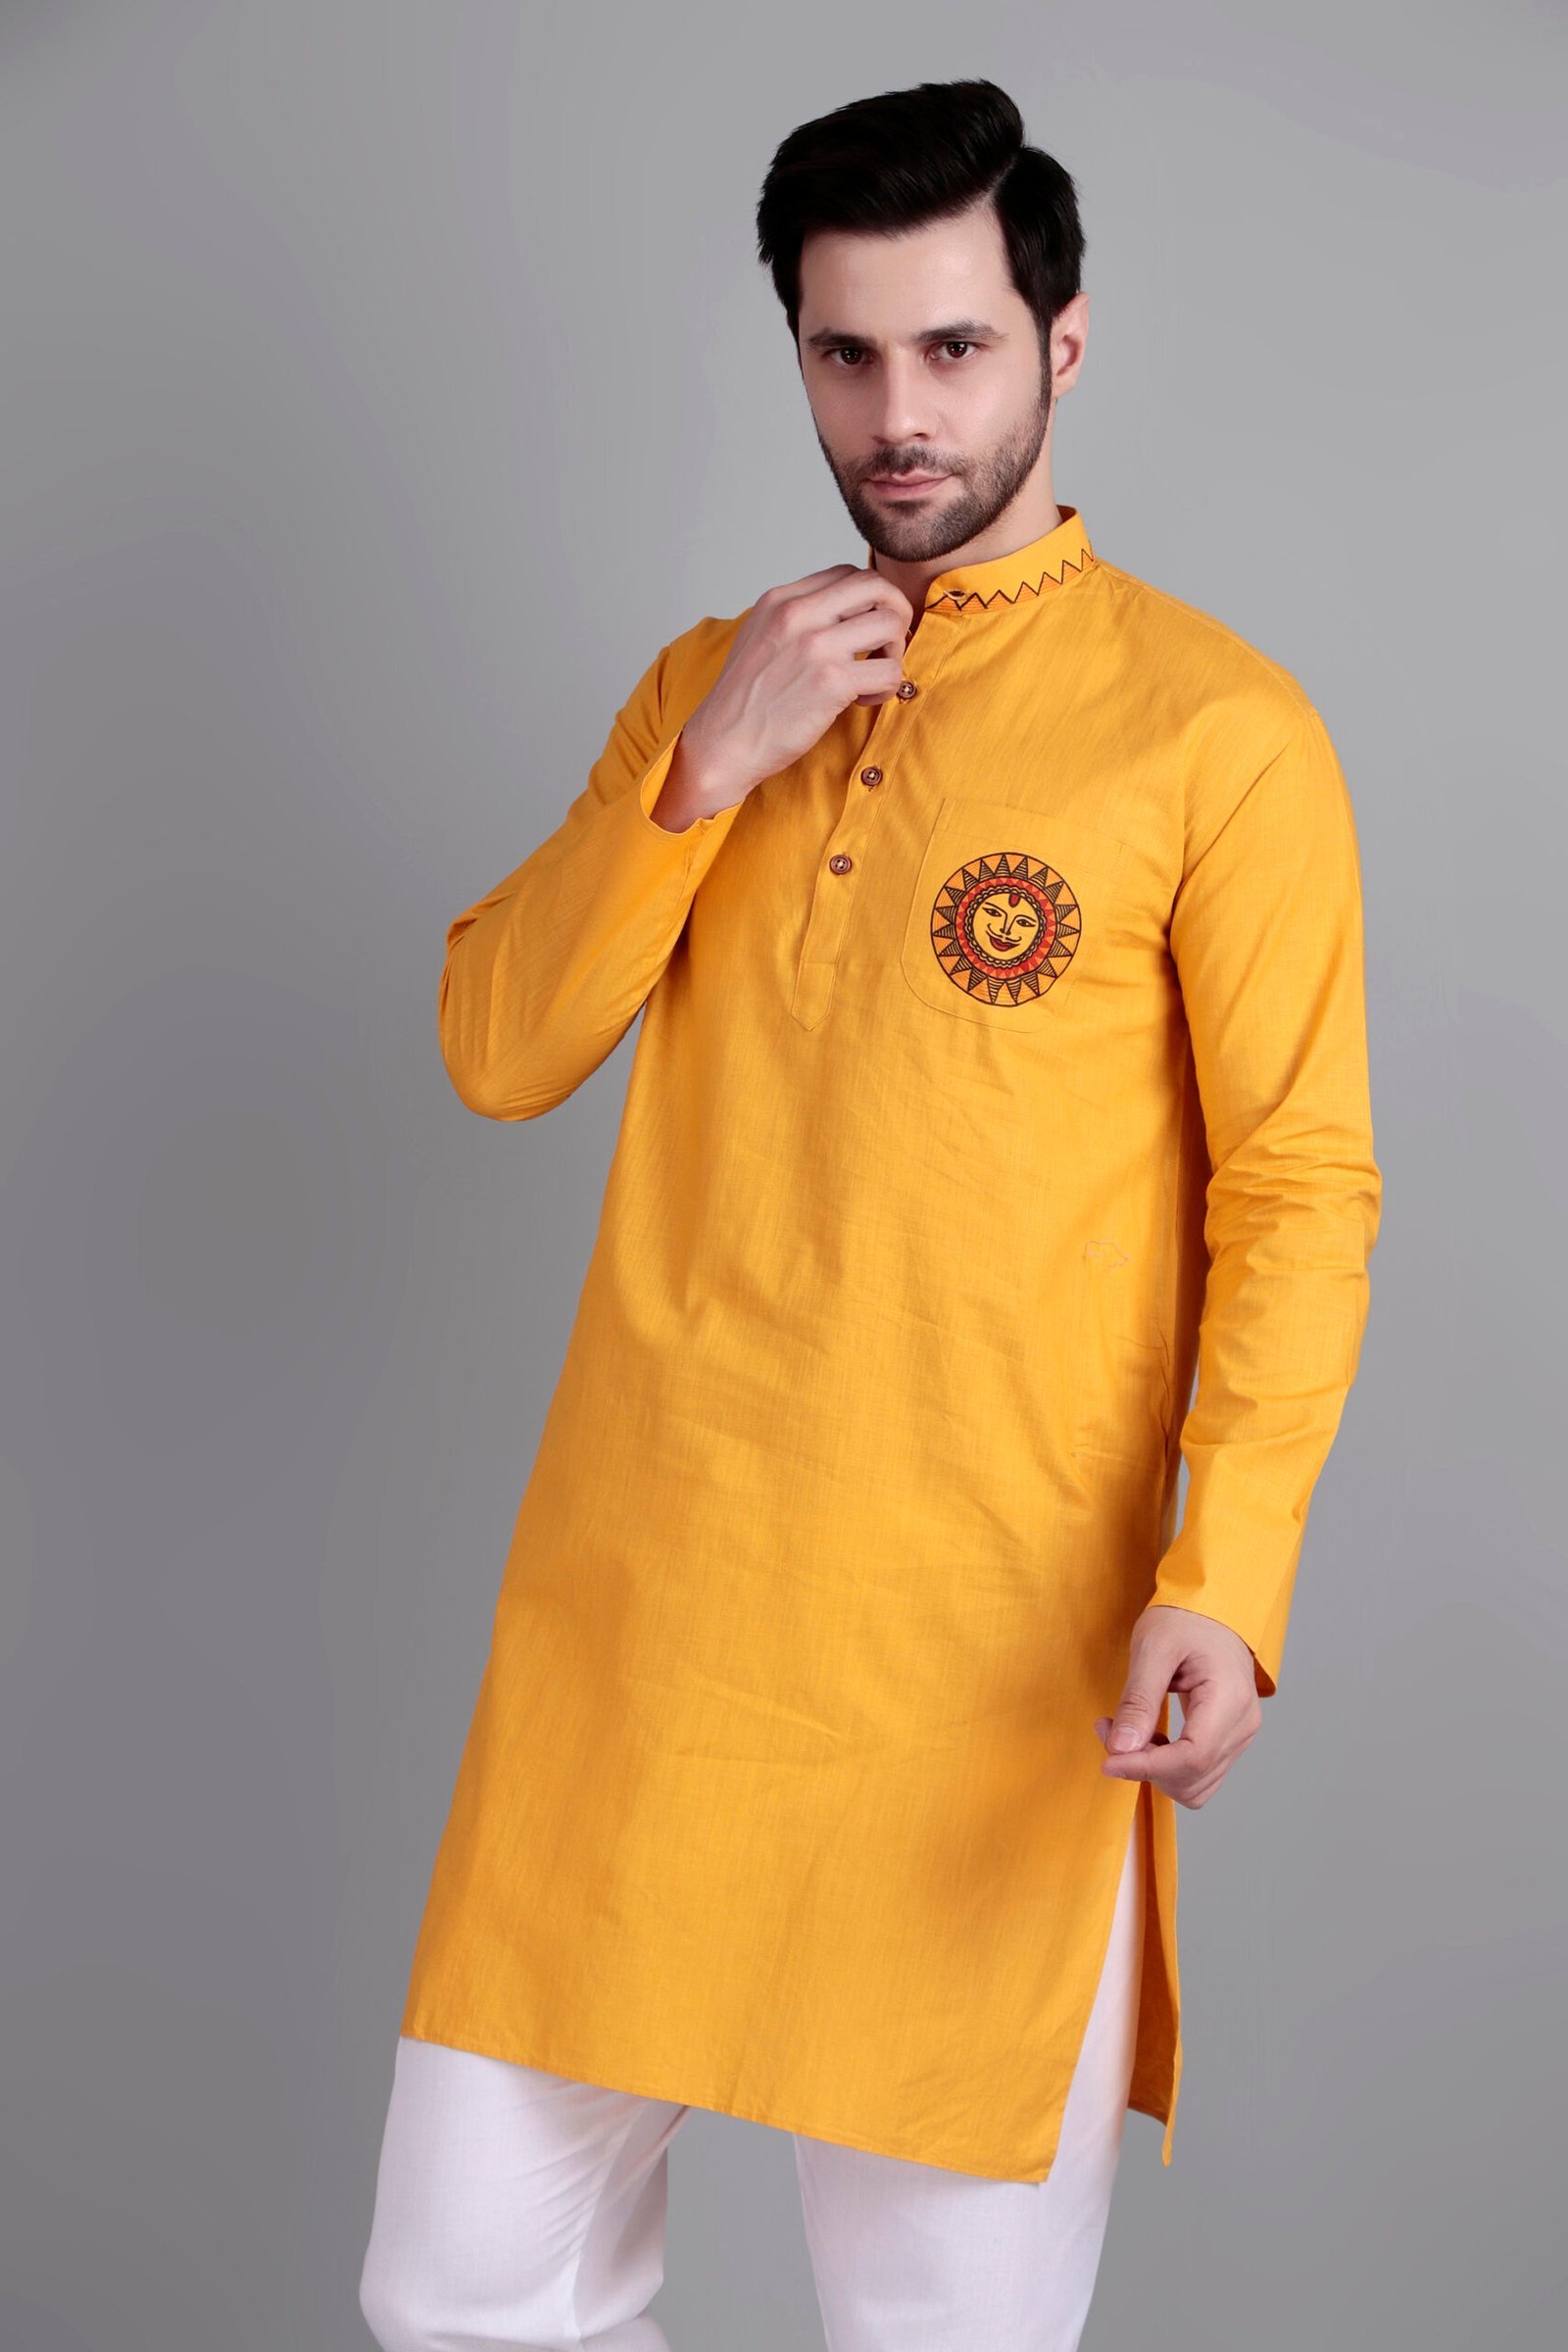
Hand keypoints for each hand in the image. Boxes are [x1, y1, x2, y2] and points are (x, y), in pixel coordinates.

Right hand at [678, 563, 913, 806]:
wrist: (722, 743)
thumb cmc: (743, 701)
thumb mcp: (759, 638)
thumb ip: (795, 619)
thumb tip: (841, 615)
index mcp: (780, 600)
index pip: (846, 574)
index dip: (869, 599)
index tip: (865, 628)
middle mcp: (798, 614)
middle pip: (876, 586)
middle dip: (896, 612)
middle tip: (888, 644)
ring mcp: (816, 646)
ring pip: (891, 624)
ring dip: (894, 652)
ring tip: (873, 676)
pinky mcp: (832, 681)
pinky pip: (889, 671)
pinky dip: (886, 688)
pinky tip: (863, 700)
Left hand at [1093, 1604, 1262, 1809]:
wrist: (1213, 1608)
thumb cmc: (1185, 1619)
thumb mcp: (1153, 1648)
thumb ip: (1138, 1700)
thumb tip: (1120, 1749)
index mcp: (1230, 1699)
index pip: (1192, 1758)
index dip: (1147, 1767)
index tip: (1108, 1760)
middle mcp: (1242, 1725)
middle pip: (1192, 1778)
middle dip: (1144, 1766)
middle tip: (1109, 1729)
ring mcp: (1239, 1735)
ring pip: (1194, 1785)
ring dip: (1153, 1770)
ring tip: (1125, 1732)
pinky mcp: (1228, 1739)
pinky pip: (1196, 1773)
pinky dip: (1166, 1766)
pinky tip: (1146, 1737)